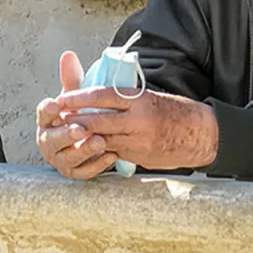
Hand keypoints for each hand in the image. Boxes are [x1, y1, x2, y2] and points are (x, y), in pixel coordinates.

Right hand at [36, 51, 119, 179]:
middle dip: (66, 134)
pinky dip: (97, 165)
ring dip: (83, 150)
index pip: (43, 114)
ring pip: (68, 158)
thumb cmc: (79, 114)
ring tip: (100, 141)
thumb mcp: (76, 96)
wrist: (89, 138)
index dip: (48, 110)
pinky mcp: (74, 172)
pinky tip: (111, 155)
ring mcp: (60, 159)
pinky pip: (84, 172)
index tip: (56, 105)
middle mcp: (49, 141)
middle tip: (80, 129)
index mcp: (47, 121)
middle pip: (52, 140)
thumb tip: (69, 55)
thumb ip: (72, 78)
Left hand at [55, 85, 218, 171]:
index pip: (102, 96)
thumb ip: (124, 98)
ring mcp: (137, 141)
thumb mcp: (149, 96)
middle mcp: (137, 120)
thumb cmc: (171, 110)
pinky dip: (98, 148)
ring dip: (82, 136)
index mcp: (139, 100)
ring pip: (101, 138)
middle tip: (57, 117)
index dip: (79, 98)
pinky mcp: (137, 156)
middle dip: (75, 119)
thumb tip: (97, 95)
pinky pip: (112, 151)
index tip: (62, 98)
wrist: (195, 134)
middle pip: (97, 120)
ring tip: (66, 132)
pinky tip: (86, 146)